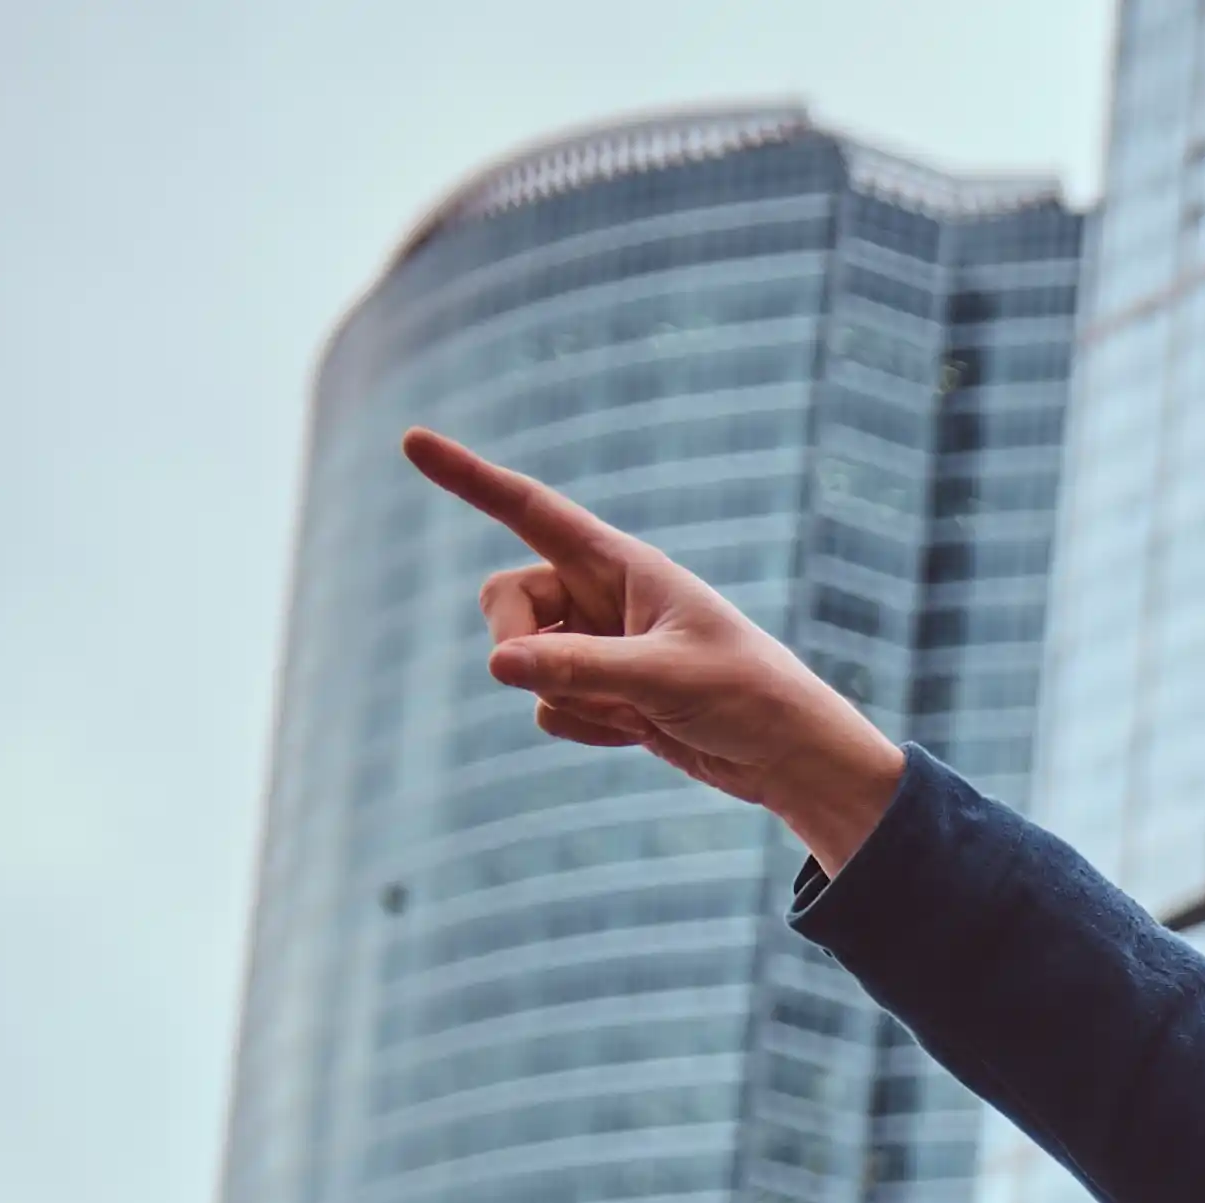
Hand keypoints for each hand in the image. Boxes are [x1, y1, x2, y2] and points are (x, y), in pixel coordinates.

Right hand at [403, 428, 909, 868]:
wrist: (792, 760)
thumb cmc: (749, 697)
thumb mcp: (664, 679)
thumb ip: (580, 670)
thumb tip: (497, 664)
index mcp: (622, 565)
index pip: (530, 511)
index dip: (469, 478)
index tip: (413, 442)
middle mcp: (602, 596)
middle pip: (504, 600)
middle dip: (517, 643)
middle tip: (579, 680)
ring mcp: (598, 646)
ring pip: (522, 661)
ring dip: (568, 697)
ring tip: (641, 712)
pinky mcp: (604, 693)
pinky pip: (548, 705)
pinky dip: (584, 726)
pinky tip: (640, 734)